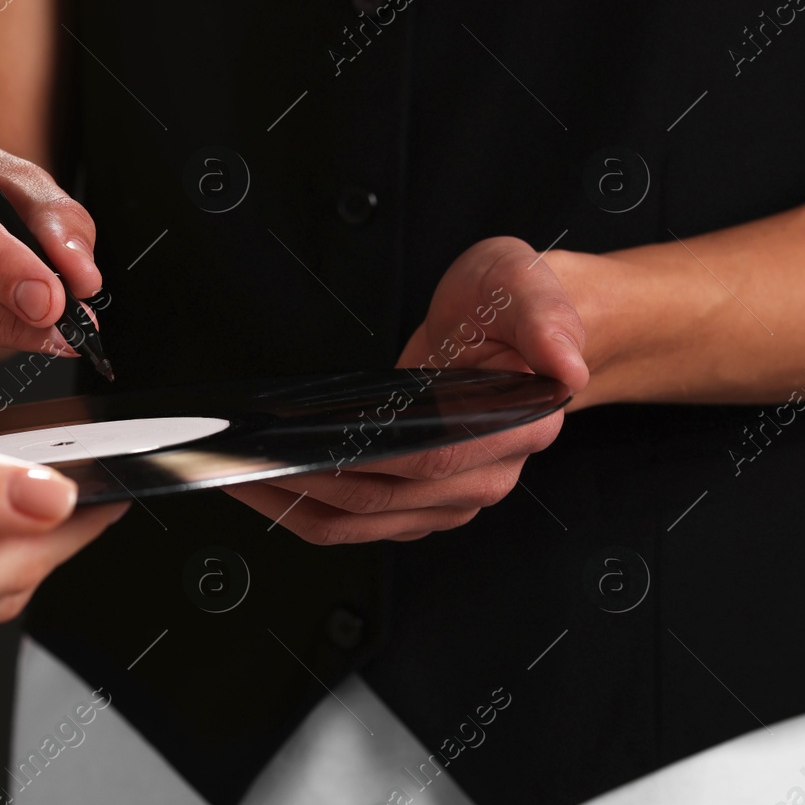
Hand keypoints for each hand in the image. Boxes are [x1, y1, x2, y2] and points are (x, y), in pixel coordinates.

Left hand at [225, 237, 589, 543]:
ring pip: (364, 523)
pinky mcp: (424, 498)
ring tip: (241, 475)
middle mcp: (487, 472)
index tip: (298, 447)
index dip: (359, 459)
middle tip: (245, 459)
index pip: (430, 459)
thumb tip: (563, 365)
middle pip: (384, 500)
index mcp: (518, 425)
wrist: (523, 327)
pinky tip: (269, 485)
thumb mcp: (526, 281)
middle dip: (306, 484)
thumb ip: (546, 318)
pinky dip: (309, 509)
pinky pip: (360, 521)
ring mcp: (454, 493)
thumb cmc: (515, 304)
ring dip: (296, 507)